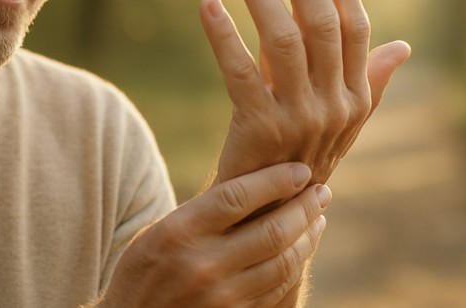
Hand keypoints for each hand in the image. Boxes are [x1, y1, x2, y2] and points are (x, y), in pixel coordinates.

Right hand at [96, 163, 329, 307]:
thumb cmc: (144, 270)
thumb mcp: (160, 232)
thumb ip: (202, 210)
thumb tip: (252, 177)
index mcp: (179, 231)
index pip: (239, 196)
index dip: (276, 180)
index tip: (301, 170)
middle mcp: (202, 263)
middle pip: (271, 230)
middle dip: (304, 208)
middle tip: (322, 192)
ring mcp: (220, 295)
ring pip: (282, 262)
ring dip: (307, 237)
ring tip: (317, 219)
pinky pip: (276, 289)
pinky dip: (294, 266)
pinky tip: (300, 250)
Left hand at [201, 0, 410, 184]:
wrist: (267, 217)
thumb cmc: (300, 161)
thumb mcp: (340, 122)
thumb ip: (367, 79)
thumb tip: (403, 46)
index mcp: (356, 98)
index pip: (355, 30)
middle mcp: (335, 106)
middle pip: (320, 26)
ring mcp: (299, 118)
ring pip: (282, 40)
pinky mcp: (260, 128)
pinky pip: (239, 70)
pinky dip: (223, 33)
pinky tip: (208, 4)